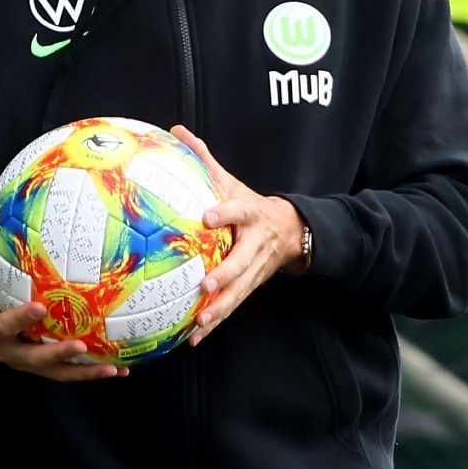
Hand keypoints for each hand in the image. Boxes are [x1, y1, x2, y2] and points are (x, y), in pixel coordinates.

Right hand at [0, 221, 125, 379]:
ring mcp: (28, 362)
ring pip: (56, 372)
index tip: (40, 308)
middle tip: (80, 344)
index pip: (5, 326)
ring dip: (84, 371)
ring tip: (112, 368)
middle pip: (35, 359)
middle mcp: (10, 351)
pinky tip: (119, 369)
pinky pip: (68, 371)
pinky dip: (91, 370)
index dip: (21, 319)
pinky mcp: (43, 366)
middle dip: (58, 354)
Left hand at [172, 125, 306, 347]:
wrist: (291, 231)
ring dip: (221, 309)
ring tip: (200, 322)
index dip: (225, 213)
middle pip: (243, 262)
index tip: (208, 217)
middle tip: (206, 285)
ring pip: (240, 291)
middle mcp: (256, 245)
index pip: (239, 211)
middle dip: (226, 275)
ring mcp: (256, 269)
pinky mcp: (250, 287)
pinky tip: (193, 338)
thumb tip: (176, 130)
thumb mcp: (233, 181)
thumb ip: (205, 160)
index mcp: (251, 215)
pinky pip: (232, 307)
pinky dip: (214, 323)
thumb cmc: (250, 205)